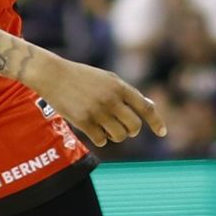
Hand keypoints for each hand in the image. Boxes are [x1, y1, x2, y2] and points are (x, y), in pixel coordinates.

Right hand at [34, 57, 166, 147]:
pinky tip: (94, 131)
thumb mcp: (107, 79)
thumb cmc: (82, 76)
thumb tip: (149, 106)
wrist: (52, 75)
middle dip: (131, 131)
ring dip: (115, 136)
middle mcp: (110, 99)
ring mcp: (97, 111)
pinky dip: (101, 139)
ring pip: (119, 135)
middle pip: (134, 126)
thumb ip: (127, 93)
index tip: (162, 133)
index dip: (156, 122)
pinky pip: (101, 140)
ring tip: (106, 128)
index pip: (145, 108)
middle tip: (125, 129)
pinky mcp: (83, 121)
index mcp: (119, 87)